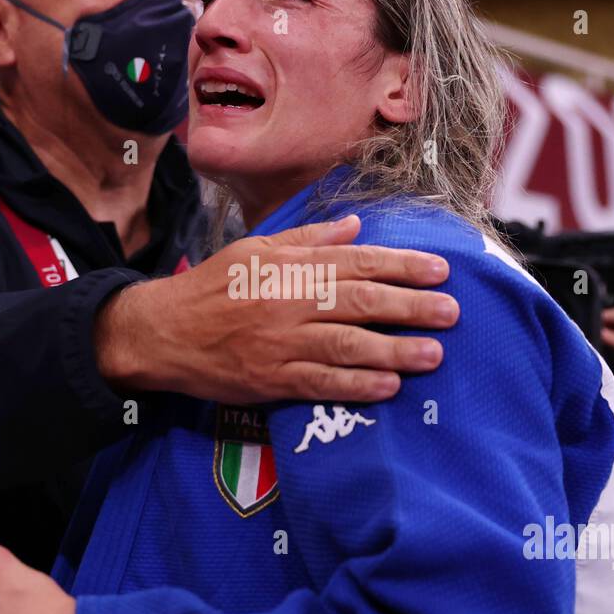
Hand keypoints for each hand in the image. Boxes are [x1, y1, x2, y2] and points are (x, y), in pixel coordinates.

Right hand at [96, 214, 459, 404]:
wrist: (161, 332)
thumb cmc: (212, 288)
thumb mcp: (255, 249)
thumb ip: (308, 240)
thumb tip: (355, 225)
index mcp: (290, 267)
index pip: (357, 262)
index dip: (402, 266)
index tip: (440, 271)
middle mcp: (290, 302)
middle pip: (361, 302)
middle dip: (411, 306)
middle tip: (452, 313)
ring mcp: (281, 342)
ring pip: (347, 344)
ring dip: (394, 349)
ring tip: (433, 354)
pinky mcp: (271, 379)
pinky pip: (320, 383)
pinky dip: (356, 386)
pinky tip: (388, 387)